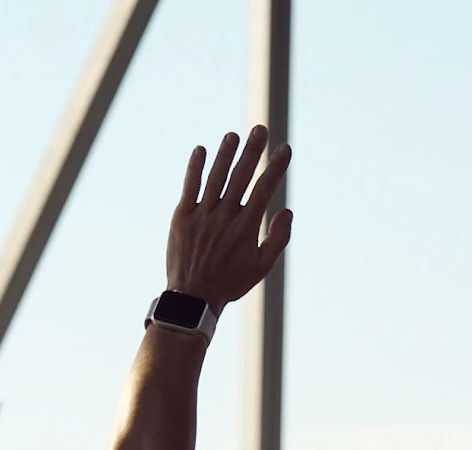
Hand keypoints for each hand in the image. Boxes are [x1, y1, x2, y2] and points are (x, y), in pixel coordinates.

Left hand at [166, 126, 291, 311]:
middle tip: (260, 129)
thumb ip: (277, 239)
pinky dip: (195, 168)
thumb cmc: (230, 283)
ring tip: (234, 136)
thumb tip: (288, 211)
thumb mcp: (261, 267)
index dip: (275, 168)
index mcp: (245, 229)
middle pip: (241, 177)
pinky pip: (190, 187)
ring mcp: (202, 216)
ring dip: (225, 154)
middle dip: (253, 151)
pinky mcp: (182, 217)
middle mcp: (224, 217)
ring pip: (216, 178)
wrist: (193, 298)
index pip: (264, 190)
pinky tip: (201, 150)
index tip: (284, 149)